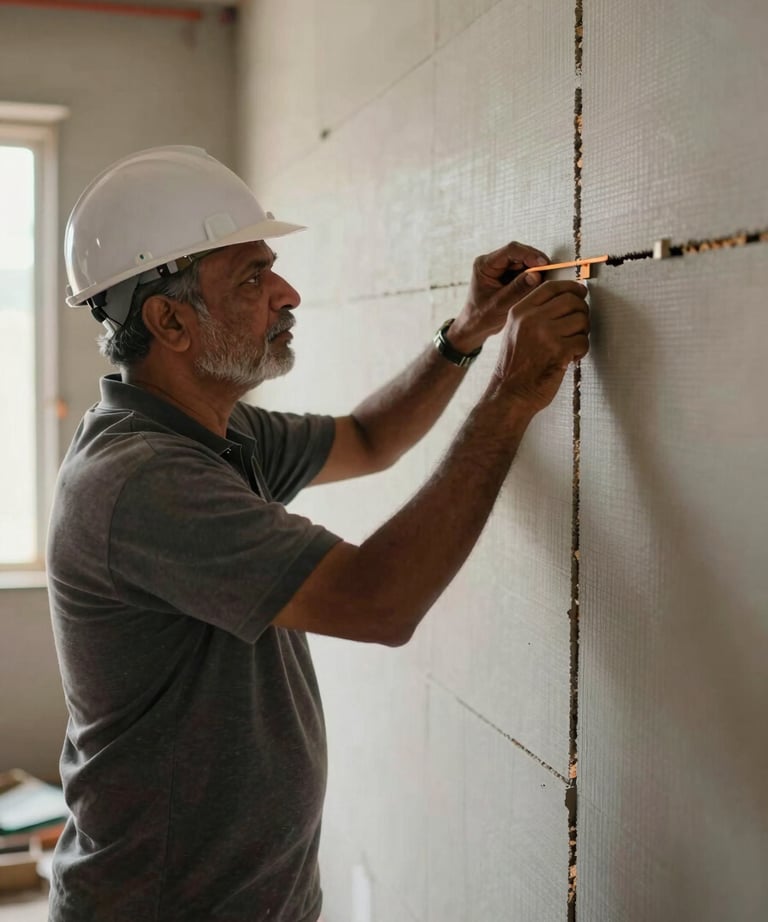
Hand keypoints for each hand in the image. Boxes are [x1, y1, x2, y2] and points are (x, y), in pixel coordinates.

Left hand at [447, 241, 551, 352]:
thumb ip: (517, 289)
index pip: (510, 251)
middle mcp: (493, 262)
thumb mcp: (500, 305)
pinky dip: (533, 277)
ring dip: (535, 270)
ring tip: (542, 283)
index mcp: (485, 265)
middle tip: (548, 273)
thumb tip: (536, 275)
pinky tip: (538, 287)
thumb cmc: (481, 317)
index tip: (543, 263)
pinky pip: (525, 271)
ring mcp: (501, 268)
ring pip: (524, 262)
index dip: (529, 255)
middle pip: (520, 254)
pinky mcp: (509, 276)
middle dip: (535, 262)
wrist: (475, 327)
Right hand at [492, 279, 589, 412]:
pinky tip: (570, 358)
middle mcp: (531, 319)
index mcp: (519, 311)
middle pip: (571, 300)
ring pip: (581, 320)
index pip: (551, 287)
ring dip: (582, 333)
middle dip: (581, 311)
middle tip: (579, 325)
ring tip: (571, 344)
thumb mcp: (515, 331)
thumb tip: (567, 299)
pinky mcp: (558, 351)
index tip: (580, 292)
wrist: (509, 394)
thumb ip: (534, 314)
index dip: (571, 287)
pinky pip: (583, 341)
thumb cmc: (515, 366)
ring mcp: (545, 334)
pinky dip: (581, 350)